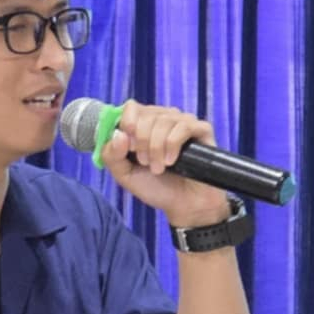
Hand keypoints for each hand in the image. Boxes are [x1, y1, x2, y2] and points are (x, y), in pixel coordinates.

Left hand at [98, 100, 231, 227]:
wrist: (184, 206)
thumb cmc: (156, 188)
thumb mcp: (125, 175)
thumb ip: (112, 155)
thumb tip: (118, 134)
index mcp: (144, 124)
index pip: (131, 107)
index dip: (127, 125)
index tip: (130, 148)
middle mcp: (164, 119)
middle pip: (147, 114)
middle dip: (142, 142)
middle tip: (146, 163)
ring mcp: (183, 123)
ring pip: (164, 120)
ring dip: (157, 148)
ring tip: (158, 168)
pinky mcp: (202, 130)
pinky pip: (184, 126)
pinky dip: (172, 145)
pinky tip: (171, 161)